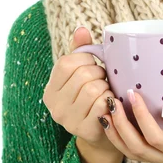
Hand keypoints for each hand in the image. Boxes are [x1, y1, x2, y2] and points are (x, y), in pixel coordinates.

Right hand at [43, 26, 123, 155]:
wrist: (102, 133)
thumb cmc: (93, 97)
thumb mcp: (82, 73)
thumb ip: (80, 51)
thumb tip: (81, 29)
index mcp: (51, 89)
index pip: (67, 63)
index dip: (86, 60)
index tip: (93, 66)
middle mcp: (54, 106)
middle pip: (83, 75)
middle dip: (100, 74)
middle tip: (104, 80)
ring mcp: (68, 120)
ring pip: (94, 89)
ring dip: (107, 87)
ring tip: (106, 92)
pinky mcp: (85, 130)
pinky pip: (103, 105)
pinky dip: (111, 101)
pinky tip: (111, 104)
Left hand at [99, 91, 162, 162]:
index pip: (154, 136)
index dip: (140, 115)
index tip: (132, 93)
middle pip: (136, 148)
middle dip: (120, 125)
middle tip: (111, 101)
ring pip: (132, 153)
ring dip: (115, 134)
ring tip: (106, 111)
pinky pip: (136, 151)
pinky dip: (122, 138)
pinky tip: (115, 122)